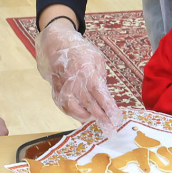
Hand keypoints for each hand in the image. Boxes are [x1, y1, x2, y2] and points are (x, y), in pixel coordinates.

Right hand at [35, 19, 122, 133]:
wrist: (56, 44)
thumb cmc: (80, 51)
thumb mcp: (96, 57)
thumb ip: (101, 75)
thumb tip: (105, 94)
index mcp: (86, 70)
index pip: (99, 92)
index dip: (108, 106)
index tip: (116, 117)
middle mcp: (74, 80)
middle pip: (89, 103)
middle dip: (101, 117)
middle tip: (111, 128)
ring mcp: (63, 87)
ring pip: (74, 108)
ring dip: (87, 116)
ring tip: (97, 119)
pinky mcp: (55, 91)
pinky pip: (65, 107)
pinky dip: (74, 113)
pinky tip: (83, 115)